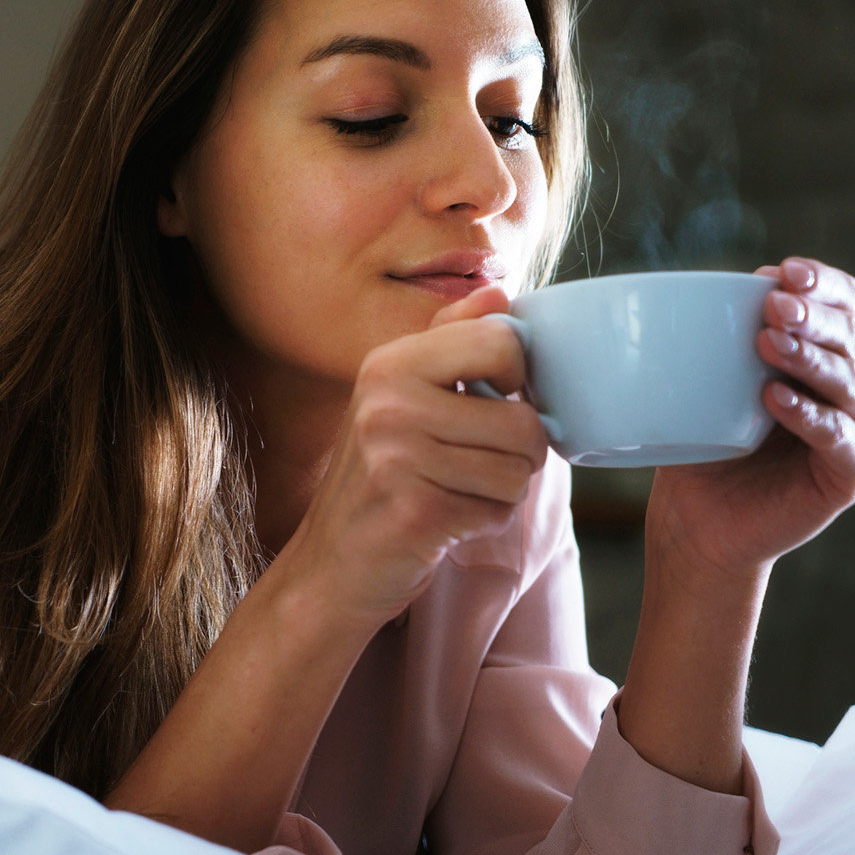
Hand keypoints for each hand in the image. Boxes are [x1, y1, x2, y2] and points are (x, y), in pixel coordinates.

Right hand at [277, 285, 549, 630]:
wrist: (330, 564)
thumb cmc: (378, 478)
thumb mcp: (402, 395)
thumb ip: (452, 339)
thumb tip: (501, 290)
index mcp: (389, 362)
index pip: (503, 341)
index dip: (520, 378)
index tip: (494, 402)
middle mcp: (388, 402)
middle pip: (524, 418)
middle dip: (518, 451)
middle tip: (475, 462)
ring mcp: (397, 457)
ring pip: (519, 469)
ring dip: (501, 491)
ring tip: (454, 491)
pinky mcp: (415, 511)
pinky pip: (498, 510)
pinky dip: (483, 522)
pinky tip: (444, 521)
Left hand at [646, 257, 854, 580]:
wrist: (699, 516)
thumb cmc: (707, 440)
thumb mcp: (713, 380)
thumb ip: (726, 336)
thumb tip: (719, 286)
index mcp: (837, 353)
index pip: (846, 303)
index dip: (823, 283)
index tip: (782, 272)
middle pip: (852, 338)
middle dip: (814, 317)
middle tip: (775, 306)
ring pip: (851, 383)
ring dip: (810, 360)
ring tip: (767, 344)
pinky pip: (840, 438)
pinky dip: (810, 416)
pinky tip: (775, 399)